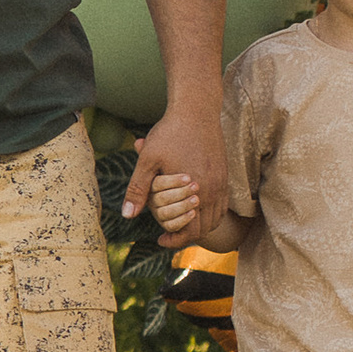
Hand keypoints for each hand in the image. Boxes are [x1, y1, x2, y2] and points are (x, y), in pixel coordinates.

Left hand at [121, 102, 227, 242]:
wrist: (196, 110)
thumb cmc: (170, 133)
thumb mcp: (148, 160)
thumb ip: (138, 189)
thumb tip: (128, 215)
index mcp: (195, 191)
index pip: (190, 231)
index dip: (174, 241)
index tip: (160, 240)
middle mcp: (213, 190)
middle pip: (205, 229)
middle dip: (186, 236)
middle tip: (168, 236)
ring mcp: (221, 183)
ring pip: (216, 218)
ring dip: (200, 226)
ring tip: (181, 225)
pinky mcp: (224, 174)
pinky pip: (222, 204)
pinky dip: (210, 213)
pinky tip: (195, 209)